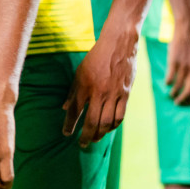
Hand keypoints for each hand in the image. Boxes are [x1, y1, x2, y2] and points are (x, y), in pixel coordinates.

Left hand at [63, 28, 135, 146]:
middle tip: (82, 144)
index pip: (74, 110)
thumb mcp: (80, 71)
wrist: (119, 44)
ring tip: (95, 138)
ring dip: (100, 133)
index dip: (69, 124)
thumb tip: (64, 108)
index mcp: (84, 85)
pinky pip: (120, 115)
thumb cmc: (97, 57)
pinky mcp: (126, 94)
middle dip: (86, 135)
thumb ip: (73, 91)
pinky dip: (113, 125)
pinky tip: (108, 129)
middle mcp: (98, 92)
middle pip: (91, 121)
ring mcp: (113, 94)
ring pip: (107, 122)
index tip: (66, 134)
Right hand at [165, 22, 189, 105]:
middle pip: (189, 92)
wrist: (188, 29)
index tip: (187, 103)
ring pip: (178, 86)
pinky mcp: (174, 61)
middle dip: (183, 100)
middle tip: (177, 103)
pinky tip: (166, 83)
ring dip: (174, 93)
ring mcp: (184, 65)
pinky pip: (170, 76)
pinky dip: (168, 82)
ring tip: (171, 95)